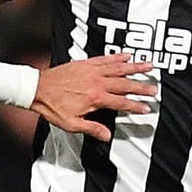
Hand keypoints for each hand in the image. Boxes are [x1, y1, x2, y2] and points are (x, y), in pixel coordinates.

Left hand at [30, 55, 155, 140]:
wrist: (37, 89)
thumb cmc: (53, 107)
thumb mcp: (71, 124)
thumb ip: (92, 128)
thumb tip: (108, 136)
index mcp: (95, 98)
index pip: (121, 103)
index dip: (136, 106)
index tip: (147, 108)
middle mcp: (97, 82)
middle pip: (125, 84)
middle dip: (141, 87)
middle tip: (154, 89)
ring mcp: (92, 71)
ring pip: (119, 68)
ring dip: (135, 67)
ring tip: (149, 65)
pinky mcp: (86, 63)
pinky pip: (105, 59)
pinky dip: (117, 57)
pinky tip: (127, 55)